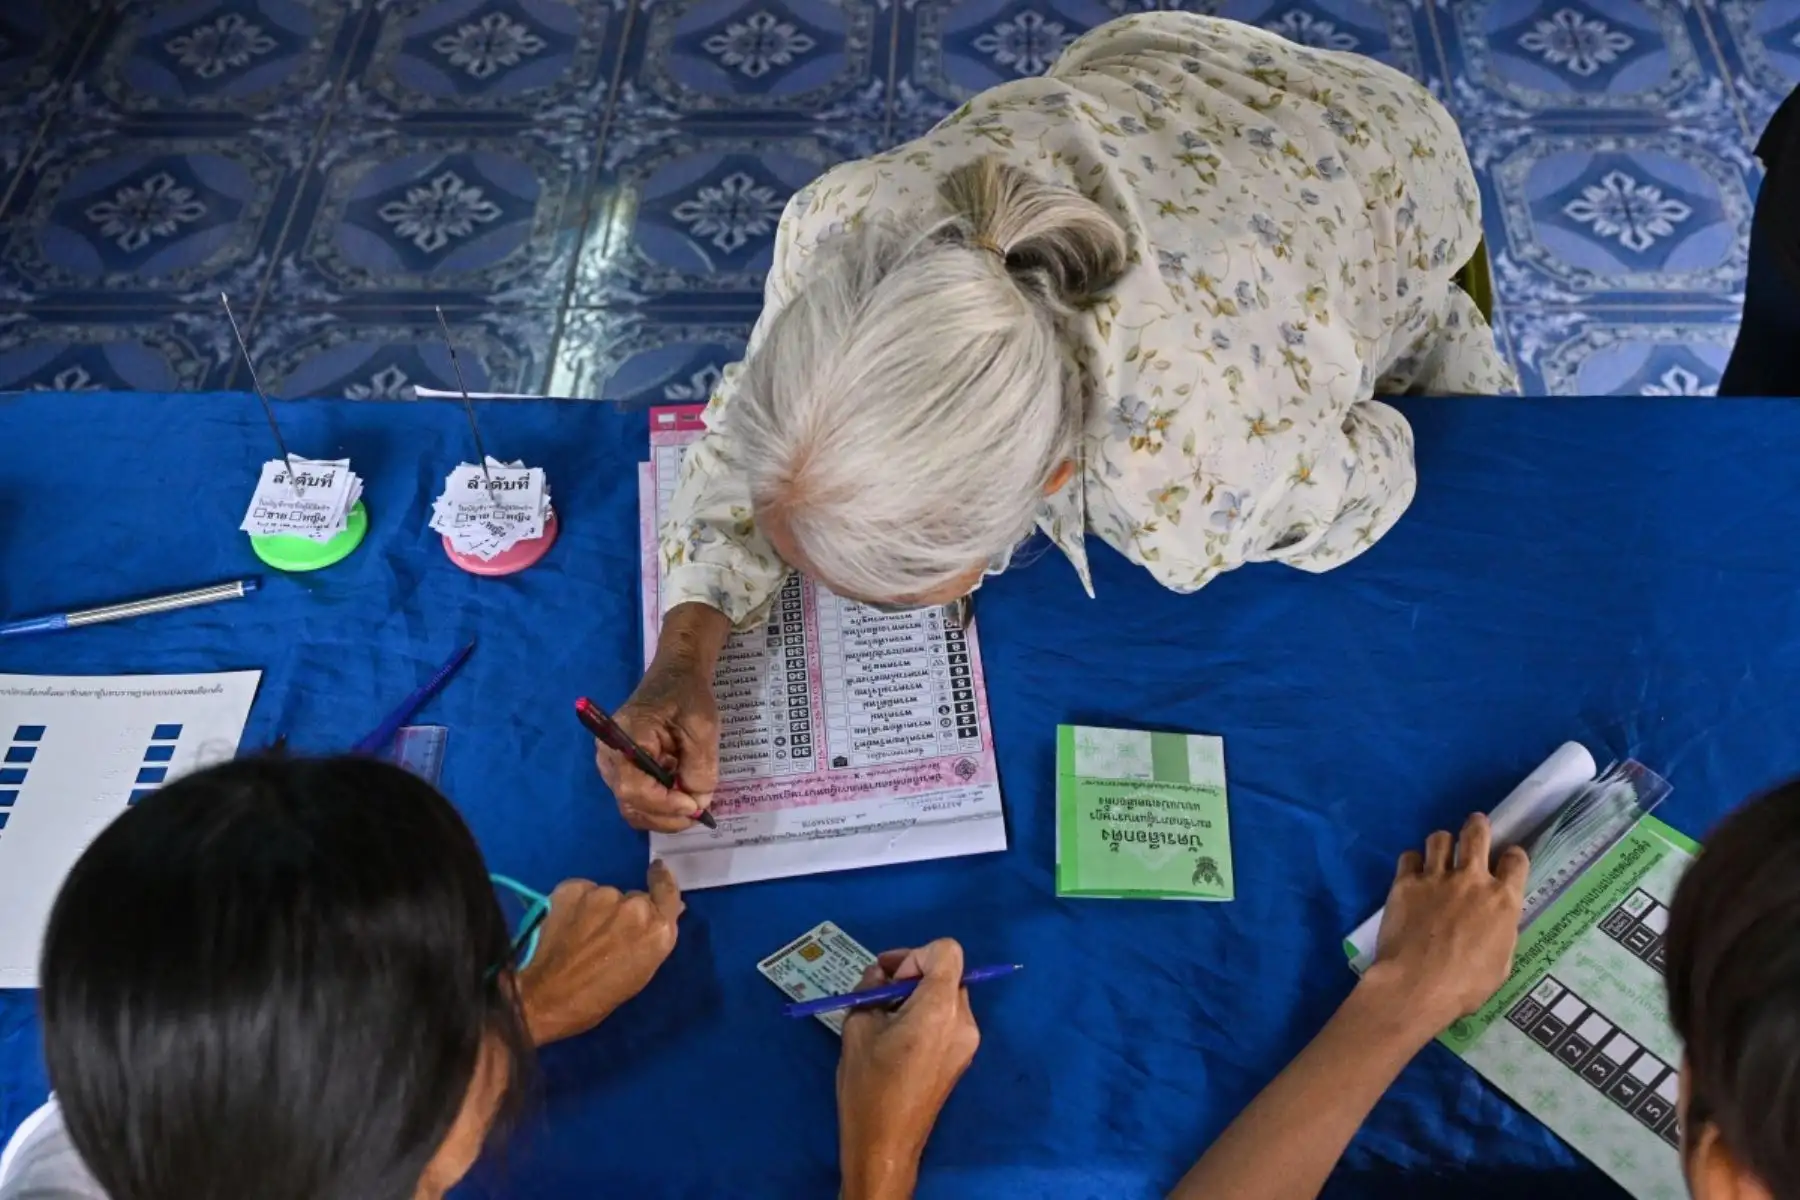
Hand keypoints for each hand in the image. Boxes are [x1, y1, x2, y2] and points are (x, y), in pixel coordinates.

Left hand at [515, 861, 683, 1044]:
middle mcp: (634, 906)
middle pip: (635, 899)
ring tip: (579, 936)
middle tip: (605, 937)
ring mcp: (602, 894)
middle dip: (625, 912)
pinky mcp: (573, 889)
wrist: (544, 998)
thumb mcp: (639, 972)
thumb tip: (661, 912)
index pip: (668, 892)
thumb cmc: (597, 998)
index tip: (657, 871)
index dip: (662, 880)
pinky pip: (582, 892)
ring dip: (598, 909)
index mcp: (657, 931)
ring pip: (606, 896)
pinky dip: (577, 905)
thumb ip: (653, 937)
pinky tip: (565, 926)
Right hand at [597, 654, 719, 832]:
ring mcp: (613, 768)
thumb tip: (697, 802)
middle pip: (631, 803)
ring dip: (666, 816)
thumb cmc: (687, 696)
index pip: (632, 786)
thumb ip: (700, 766)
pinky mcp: (623, 774)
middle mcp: (609, 756)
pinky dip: (661, 809)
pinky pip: (638, 803)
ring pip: (634, 809)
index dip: (663, 804)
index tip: (693, 805)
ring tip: (693, 803)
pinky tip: (681, 796)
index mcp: (624, 737)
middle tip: (699, 810)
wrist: (676, 678)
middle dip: (668, 815)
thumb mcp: (702, 726)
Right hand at [837, 940, 980, 1199]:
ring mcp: (968, 1041)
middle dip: (912, 975)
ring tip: (885, 1018)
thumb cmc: (868, 1085)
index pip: (947, 951)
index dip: (914, 955)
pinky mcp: (962, 1056)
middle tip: (880, 994)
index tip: (889, 980)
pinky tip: (898, 1037)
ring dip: (918, 995)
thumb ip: (871, 988)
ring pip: (946, 995)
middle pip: (946, 973)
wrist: (886, 1142)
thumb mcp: (858, 1026)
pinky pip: (947, 1018)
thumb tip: (881, 974)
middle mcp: (963, 1021)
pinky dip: (925, 1014)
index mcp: (940, 1009)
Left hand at [1363, 812, 1529, 1037]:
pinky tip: (1412, 873)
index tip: (1507, 859)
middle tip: (1476, 824)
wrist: (1417, 984)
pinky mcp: (1405, 882)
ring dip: (1442, 843)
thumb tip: (1497, 921)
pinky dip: (1413, 862)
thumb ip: (1501, 932)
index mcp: (1502, 900)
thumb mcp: (1501, 962)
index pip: (1516, 860)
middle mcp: (1471, 880)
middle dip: (1478, 825)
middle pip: (1476, 834)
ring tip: (1440, 852)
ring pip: (1439, 838)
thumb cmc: (1466, 984)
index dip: (1513, 856)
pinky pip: (1409, 856)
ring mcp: (1436, 877)